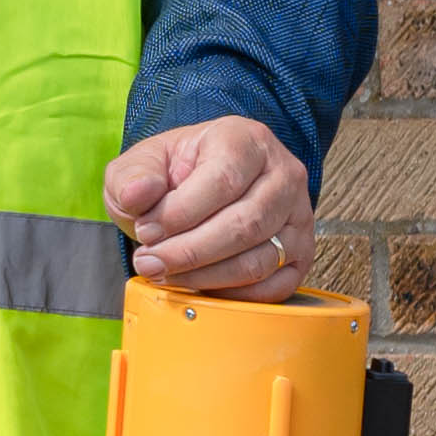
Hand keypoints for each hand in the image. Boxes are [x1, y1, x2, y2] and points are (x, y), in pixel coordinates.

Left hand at [110, 113, 316, 300]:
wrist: (198, 186)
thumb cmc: (172, 173)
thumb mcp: (142, 163)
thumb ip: (133, 175)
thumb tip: (138, 195)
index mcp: (245, 140)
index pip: (222, 181)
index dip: (180, 213)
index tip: (145, 231)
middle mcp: (284, 175)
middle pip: (245, 224)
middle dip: (189, 252)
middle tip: (149, 263)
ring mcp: (299, 216)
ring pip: (260, 259)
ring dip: (206, 276)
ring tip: (165, 274)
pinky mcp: (302, 253)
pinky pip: (276, 286)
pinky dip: (235, 294)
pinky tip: (199, 286)